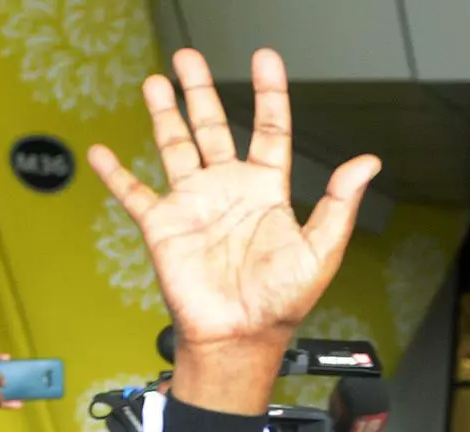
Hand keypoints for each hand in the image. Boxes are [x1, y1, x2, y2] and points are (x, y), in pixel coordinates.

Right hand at [87, 48, 380, 413]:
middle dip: (202, 91)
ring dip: (165, 114)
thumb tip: (367, 163)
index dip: (270, 94)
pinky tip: (101, 152)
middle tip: (190, 57)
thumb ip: (339, 203)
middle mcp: (229, 191)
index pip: (270, 130)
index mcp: (267, 192)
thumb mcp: (320, 250)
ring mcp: (195, 205)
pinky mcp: (164, 226)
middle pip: (214, 128)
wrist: (240, 337)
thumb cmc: (282, 303)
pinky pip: (135, 193)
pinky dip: (116, 174)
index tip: (265, 60)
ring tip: (156, 81)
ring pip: (175, 147)